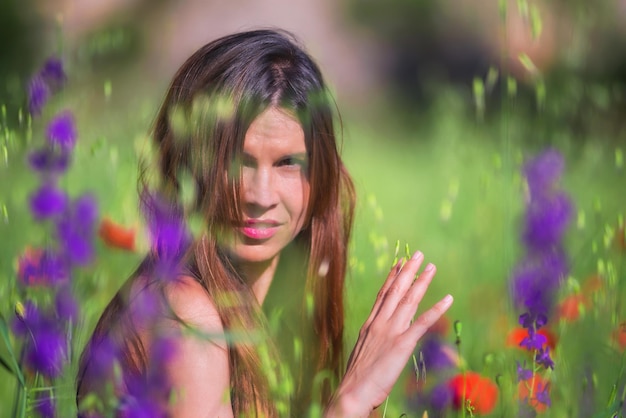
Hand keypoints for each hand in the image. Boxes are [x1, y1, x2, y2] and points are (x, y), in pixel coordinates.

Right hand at [327, 251, 452, 416]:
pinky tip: (447, 299)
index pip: (383, 294)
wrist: (353, 391)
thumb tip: (381, 332)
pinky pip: (422, 323)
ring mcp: (391, 331)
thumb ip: (374, 338)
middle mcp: (380, 322)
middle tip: (418, 254)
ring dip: (421, 282)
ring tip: (431, 267)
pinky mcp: (402, 344)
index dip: (392, 277)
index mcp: (370, 323)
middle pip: (396, 291)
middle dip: (408, 271)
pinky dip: (436, 309)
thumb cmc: (357, 377)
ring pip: (408, 301)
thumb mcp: (363, 350)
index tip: (399, 262)